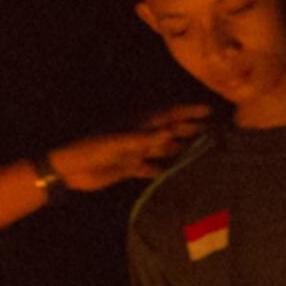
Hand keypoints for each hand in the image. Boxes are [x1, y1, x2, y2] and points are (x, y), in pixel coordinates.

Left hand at [46, 104, 213, 192]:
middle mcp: (140, 134)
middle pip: (171, 130)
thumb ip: (142, 139)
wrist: (69, 169)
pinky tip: (179, 175)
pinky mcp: (129, 167)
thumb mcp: (117, 142)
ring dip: (182, 150)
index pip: (169, 114)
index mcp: (138, 123)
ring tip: (204, 152)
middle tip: (216, 131)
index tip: (210, 110)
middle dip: (192, 129)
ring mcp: (135, 150)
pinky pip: (152, 167)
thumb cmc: (91, 149)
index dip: (189, 111)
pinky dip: (165, 170)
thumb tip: (169, 133)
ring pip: (164, 148)